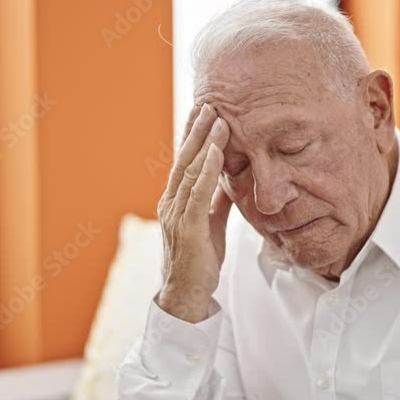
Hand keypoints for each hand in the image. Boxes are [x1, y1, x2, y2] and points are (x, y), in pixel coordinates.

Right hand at [156, 103, 232, 322]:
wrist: (187, 296)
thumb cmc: (199, 261)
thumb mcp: (211, 224)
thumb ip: (217, 201)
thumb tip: (229, 180)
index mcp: (176, 201)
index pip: (184, 161)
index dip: (193, 135)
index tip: (204, 111)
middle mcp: (171, 203)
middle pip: (184, 159)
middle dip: (196, 130)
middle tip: (210, 102)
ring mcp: (176, 215)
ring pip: (190, 171)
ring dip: (204, 142)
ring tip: (217, 118)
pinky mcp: (187, 229)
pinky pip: (198, 194)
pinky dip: (207, 170)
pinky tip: (216, 152)